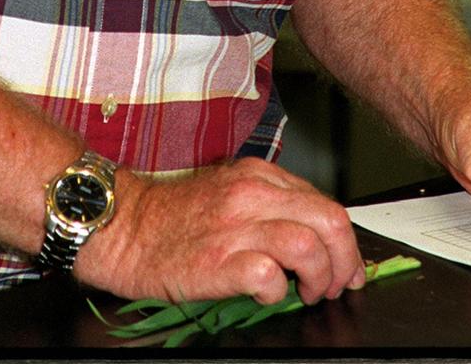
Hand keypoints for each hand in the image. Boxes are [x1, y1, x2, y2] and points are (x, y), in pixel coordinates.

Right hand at [75, 157, 365, 304]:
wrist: (123, 226)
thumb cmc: (173, 216)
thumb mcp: (228, 191)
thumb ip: (268, 203)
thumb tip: (310, 233)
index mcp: (258, 176)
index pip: (326, 204)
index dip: (346, 242)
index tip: (347, 266)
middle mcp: (252, 194)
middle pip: (329, 221)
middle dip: (344, 261)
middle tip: (334, 285)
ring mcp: (235, 227)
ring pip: (309, 245)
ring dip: (320, 278)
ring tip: (307, 293)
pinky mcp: (217, 262)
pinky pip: (269, 277)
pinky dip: (278, 291)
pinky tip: (268, 294)